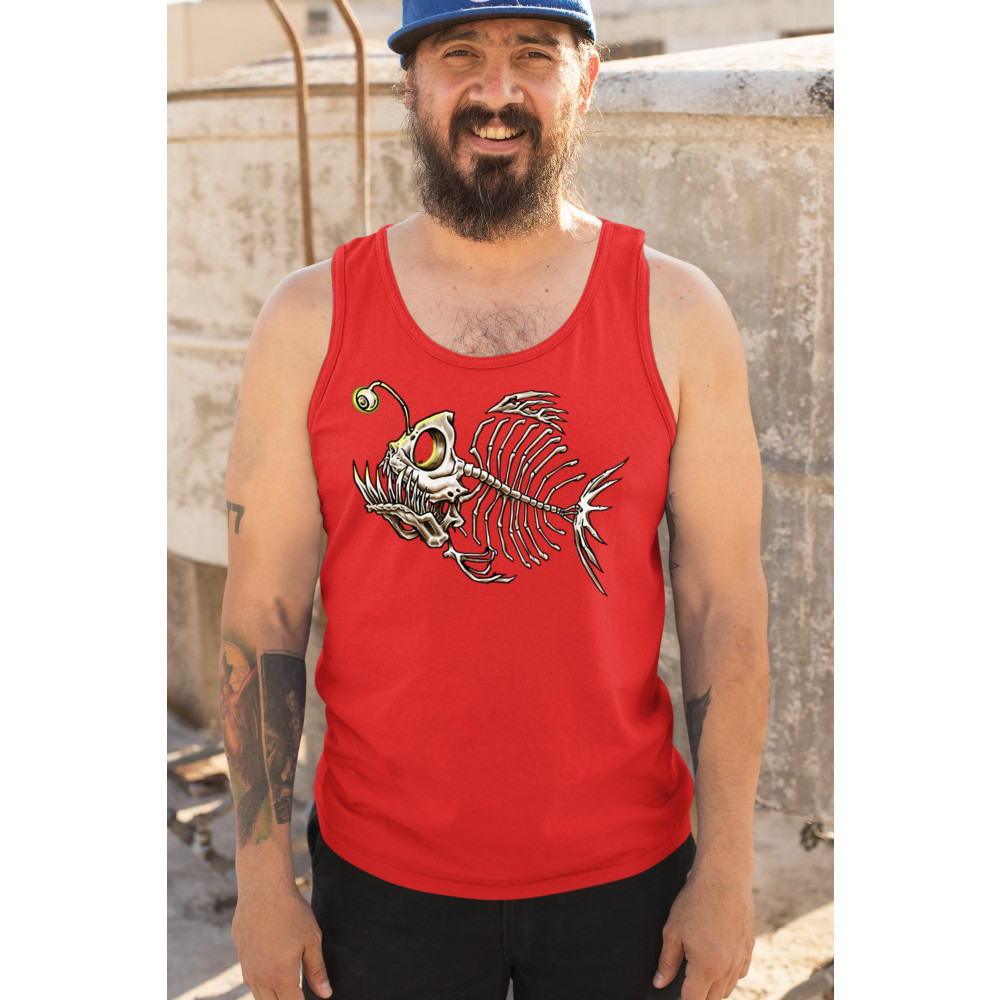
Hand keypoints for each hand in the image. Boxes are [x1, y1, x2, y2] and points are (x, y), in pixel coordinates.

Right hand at [232, 880, 331, 999]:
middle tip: (297, 991)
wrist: (264, 888)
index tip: (307, 996)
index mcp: (280, 976)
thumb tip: (325, 994)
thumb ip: (317, 970)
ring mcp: (246, 966)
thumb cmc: (292, 912)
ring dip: (272, 993)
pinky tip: (270, 967)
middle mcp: (259, 977)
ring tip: (286, 984)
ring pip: (258, 994)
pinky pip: (249, 976)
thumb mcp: (312, 940)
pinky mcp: (239, 953)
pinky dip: (260, 979)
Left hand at [653, 870, 753, 999]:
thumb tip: (659, 984)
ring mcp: (741, 959)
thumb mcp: (673, 932)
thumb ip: (667, 962)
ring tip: (697, 979)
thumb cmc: (695, 902)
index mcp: (707, 967)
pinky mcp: (749, 949)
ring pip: (727, 989)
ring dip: (713, 990)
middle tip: (684, 987)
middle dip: (697, 997)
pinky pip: (739, 974)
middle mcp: (728, 969)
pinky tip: (716, 965)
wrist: (724, 878)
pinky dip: (727, 976)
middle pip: (712, 999)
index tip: (674, 999)